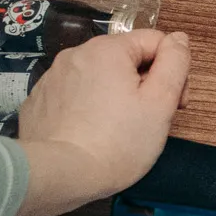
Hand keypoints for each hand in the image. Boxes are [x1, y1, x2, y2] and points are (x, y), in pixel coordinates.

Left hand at [13, 31, 190, 215]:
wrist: (56, 176)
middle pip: (126, 58)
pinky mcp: (37, 101)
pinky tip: (89, 133)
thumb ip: (175, 62)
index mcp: (108, 49)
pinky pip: (73, 94)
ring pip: (99, 76)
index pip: (156, 42)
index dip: (173, 71)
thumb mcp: (161, 102)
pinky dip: (86, 107)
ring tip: (116, 129)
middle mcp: (76, 54)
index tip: (174, 105)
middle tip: (148, 121)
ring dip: (115, 94)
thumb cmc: (118, 141)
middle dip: (143, 83)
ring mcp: (51, 78)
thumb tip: (178, 39)